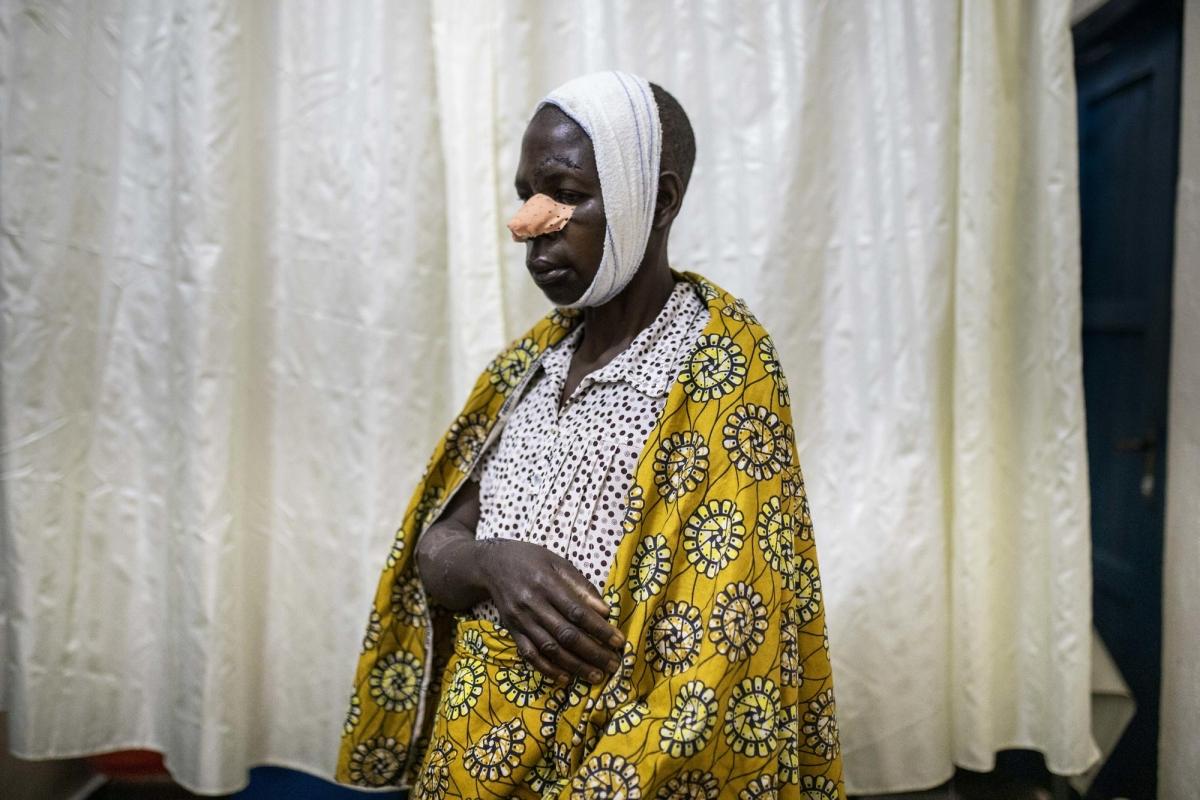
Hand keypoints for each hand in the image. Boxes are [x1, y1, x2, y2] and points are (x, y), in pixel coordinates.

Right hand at [477, 538, 625, 684]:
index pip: (578, 612)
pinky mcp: (512, 631)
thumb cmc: (532, 560)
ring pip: (550, 648)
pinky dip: (547, 668)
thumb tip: (605, 610)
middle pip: (566, 634)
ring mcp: (521, 620)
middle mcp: (533, 604)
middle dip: (593, 652)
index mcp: (547, 584)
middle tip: (613, 664)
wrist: (491, 564)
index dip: (600, 629)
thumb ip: (581, 586)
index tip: (619, 641)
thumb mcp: (558, 563)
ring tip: (596, 676)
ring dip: (575, 665)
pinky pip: (529, 654)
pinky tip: (564, 678)